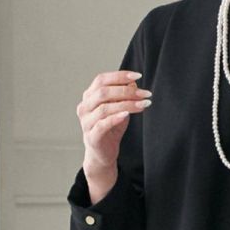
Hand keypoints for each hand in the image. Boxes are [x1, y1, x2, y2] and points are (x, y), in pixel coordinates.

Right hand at [76, 67, 151, 195]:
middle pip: (103, 92)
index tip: (138, 76)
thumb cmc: (111, 128)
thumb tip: (133, 82)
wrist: (103, 154)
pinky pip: (102, 125)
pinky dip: (115, 118)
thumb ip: (124, 95)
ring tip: (143, 104)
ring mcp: (86, 122)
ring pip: (104, 108)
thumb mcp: (119, 108)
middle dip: (126, 91)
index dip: (119, 76)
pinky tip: (127, 114)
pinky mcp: (92, 137)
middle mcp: (84, 107)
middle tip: (145, 94)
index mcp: (89, 96)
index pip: (101, 80)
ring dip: (126, 104)